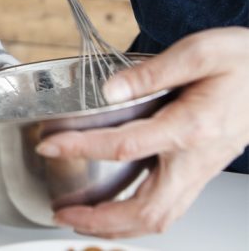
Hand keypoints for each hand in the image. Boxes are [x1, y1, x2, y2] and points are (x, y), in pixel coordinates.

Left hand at [35, 27, 248, 237]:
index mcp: (191, 127)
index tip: (50, 145)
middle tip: (62, 212)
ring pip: (158, 218)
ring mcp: (200, 171)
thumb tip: (110, 90)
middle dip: (99, 219)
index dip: (80, 148)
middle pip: (146, 209)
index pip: (125, 146)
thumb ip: (152, 72)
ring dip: (116, 227)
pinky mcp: (200, 172)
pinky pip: (166, 209)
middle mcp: (196, 159)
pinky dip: (135, 218)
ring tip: (80, 219)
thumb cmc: (245, 62)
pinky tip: (115, 212)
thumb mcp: (200, 52)